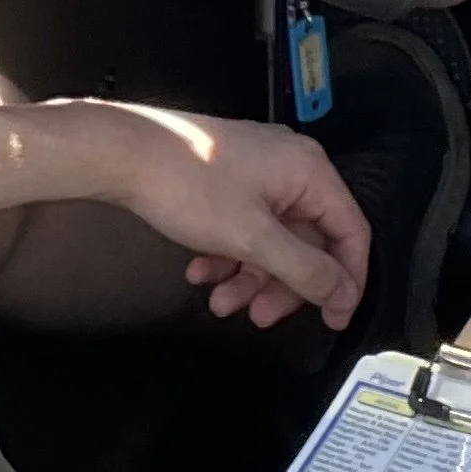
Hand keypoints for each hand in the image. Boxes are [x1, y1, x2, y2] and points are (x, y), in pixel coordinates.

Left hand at [80, 102, 369, 330]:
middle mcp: (288, 167)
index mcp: (307, 171)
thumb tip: (340, 291)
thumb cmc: (184, 183)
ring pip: (270, 240)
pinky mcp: (227, 181)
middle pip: (307, 242)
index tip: (334, 317)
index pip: (350, 232)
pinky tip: (201, 272)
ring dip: (248, 277)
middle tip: (262, 316)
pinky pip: (242, 228)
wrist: (121, 154)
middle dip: (282, 285)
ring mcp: (256, 173)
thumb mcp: (252, 238)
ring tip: (220, 302)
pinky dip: (226, 255)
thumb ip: (303, 269)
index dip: (346, 279)